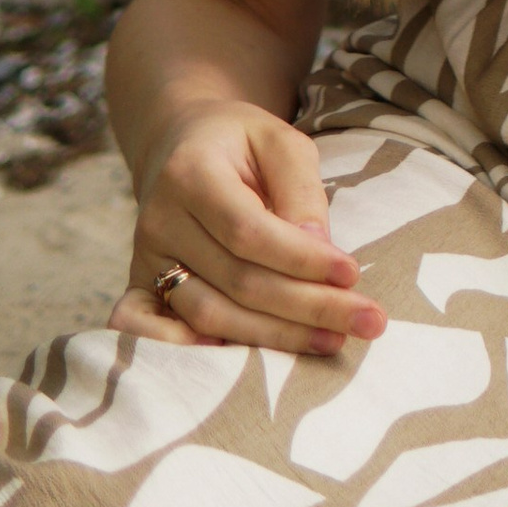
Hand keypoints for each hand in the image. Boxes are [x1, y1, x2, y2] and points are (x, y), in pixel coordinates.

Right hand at [110, 102, 384, 356]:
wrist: (183, 145)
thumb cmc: (242, 144)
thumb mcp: (280, 141)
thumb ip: (300, 191)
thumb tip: (320, 252)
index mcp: (191, 173)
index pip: (248, 232)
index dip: (301, 260)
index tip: (353, 274)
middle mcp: (159, 221)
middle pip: (236, 282)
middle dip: (307, 308)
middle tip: (368, 322)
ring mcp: (145, 259)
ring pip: (209, 315)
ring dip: (274, 337)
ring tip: (333, 341)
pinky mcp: (140, 286)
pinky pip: (156, 332)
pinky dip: (192, 353)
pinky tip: (242, 365)